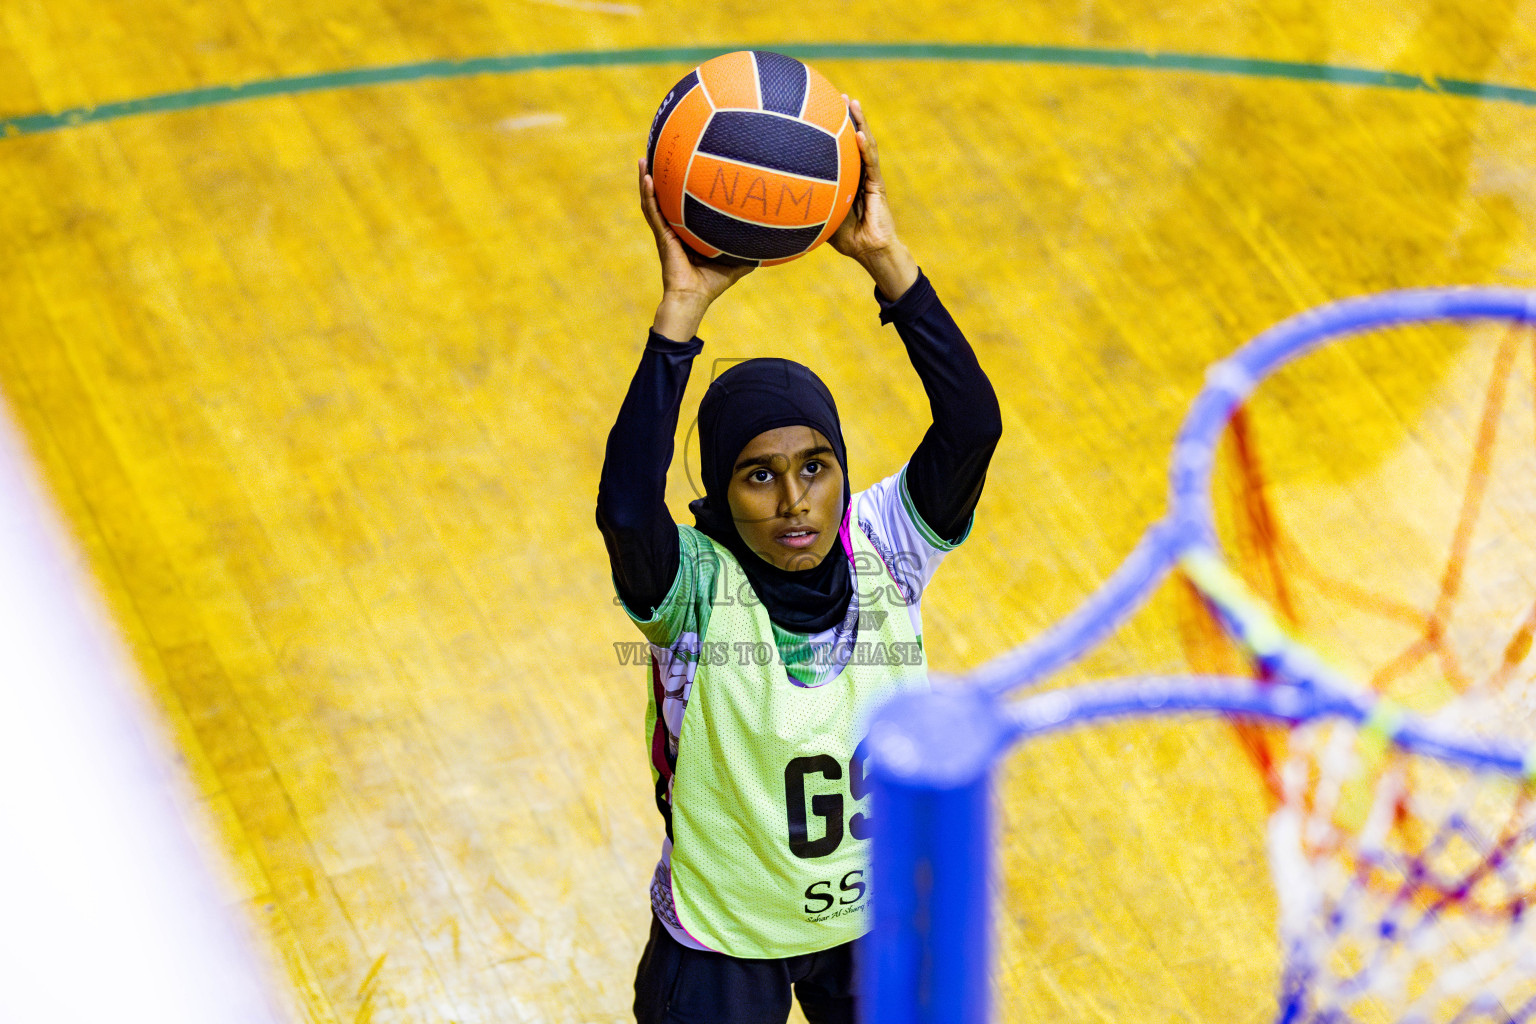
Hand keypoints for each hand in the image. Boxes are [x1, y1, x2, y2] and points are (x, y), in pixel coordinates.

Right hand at [639, 159, 753, 340]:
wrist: (693, 298)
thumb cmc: (711, 284)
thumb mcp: (735, 263)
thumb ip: (748, 251)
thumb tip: (770, 242)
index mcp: (687, 232)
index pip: (681, 205)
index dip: (678, 188)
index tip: (681, 167)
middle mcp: (674, 229)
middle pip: (664, 198)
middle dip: (660, 177)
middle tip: (658, 155)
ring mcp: (666, 232)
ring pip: (652, 201)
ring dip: (647, 180)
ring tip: (644, 159)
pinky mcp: (662, 237)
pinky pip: (653, 212)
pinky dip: (649, 195)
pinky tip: (647, 178)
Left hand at [829, 98, 917, 300]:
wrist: (868, 250)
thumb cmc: (845, 237)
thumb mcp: (821, 214)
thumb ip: (809, 202)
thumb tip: (779, 197)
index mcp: (848, 176)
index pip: (841, 148)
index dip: (833, 128)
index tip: (822, 109)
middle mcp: (859, 172)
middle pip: (854, 138)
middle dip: (848, 116)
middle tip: (839, 95)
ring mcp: (870, 176)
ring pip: (866, 143)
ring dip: (860, 122)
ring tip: (853, 103)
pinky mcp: (878, 185)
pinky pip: (871, 162)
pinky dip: (865, 148)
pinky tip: (859, 134)